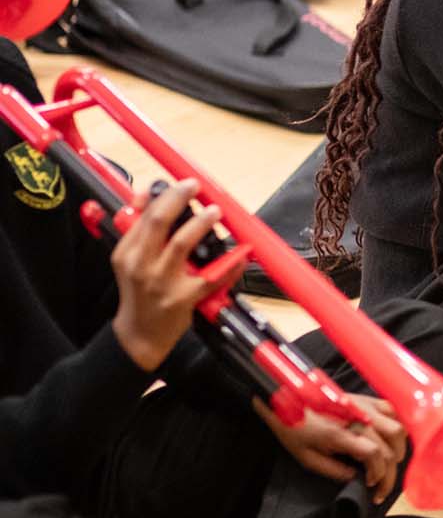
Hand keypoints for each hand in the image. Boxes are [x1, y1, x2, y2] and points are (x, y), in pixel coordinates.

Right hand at [108, 179, 219, 371]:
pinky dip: (230, 264)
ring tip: (215, 212)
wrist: (139, 334)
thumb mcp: (128, 259)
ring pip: (182, 244)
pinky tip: (241, 253)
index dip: (164, 195)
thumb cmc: (138, 292)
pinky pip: (212, 277)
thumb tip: (145, 194)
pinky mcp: (183, 299)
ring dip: (201, 224)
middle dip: (179, 200)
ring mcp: (162, 282)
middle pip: (159, 223)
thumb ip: (137, 228)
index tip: (183, 183)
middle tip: (196, 187)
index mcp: (127, 253)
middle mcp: (141, 265)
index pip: (142, 216)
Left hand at [258, 394, 407, 503]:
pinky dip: (397, 428)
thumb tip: (355, 477)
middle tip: (382, 485)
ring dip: (398, 450)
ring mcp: (365, 406)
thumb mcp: (307, 458)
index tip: (370, 484)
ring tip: (389, 463)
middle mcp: (359, 418)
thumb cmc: (295, 429)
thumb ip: (333, 470)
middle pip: (391, 446)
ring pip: (398, 429)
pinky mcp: (366, 399)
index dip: (378, 474)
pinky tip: (390, 440)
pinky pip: (393, 412)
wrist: (288, 399)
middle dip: (390, 470)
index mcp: (341, 434)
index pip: (375, 454)